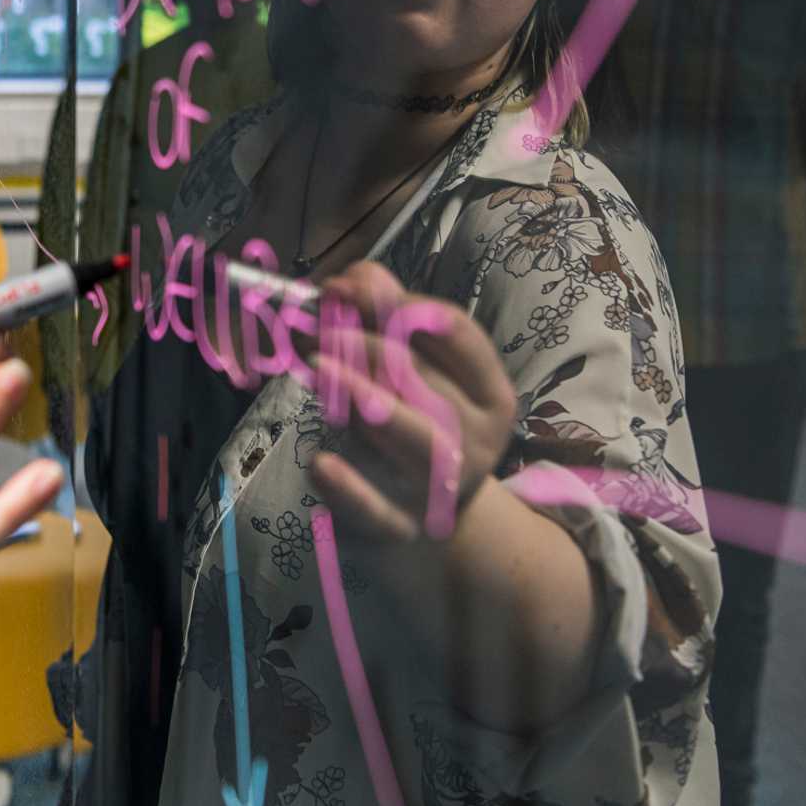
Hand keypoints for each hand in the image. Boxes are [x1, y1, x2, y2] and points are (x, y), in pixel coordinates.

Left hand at [301, 261, 516, 543]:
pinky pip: (378, 511)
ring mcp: (442, 488)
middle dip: (365, 343)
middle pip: (425, 379)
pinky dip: (350, 490)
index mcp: (491, 393)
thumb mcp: (416, 369)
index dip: (399, 303)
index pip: (458, 334)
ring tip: (316, 364)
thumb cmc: (419, 422)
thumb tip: (355, 277)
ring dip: (363, 394)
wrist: (432, 522)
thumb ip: (387, 315)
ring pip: (413, 436)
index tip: (343, 287)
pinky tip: (321, 464)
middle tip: (314, 325)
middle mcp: (477, 440)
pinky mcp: (400, 527)